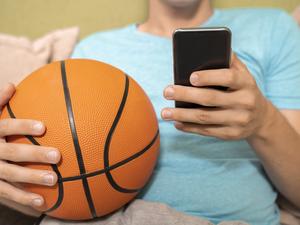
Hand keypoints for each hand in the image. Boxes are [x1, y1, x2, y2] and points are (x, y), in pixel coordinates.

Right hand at [0, 83, 60, 208]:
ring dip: (32, 178)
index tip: (44, 127)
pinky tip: (42, 203)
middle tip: (57, 155)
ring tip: (54, 180)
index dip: (23, 127)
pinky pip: (7, 193)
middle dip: (34, 155)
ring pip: (11, 174)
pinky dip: (24, 198)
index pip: (6, 127)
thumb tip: (12, 84)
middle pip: (12, 153)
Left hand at [161, 53, 272, 139]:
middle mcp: (245, 102)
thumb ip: (229, 61)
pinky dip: (190, 127)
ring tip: (164, 112)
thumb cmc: (243, 90)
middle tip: (167, 92)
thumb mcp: (243, 74)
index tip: (190, 77)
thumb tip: (209, 46)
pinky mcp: (231, 134)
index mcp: (246, 83)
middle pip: (210, 99)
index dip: (209, 77)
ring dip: (182, 115)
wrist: (261, 119)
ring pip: (205, 118)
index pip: (228, 77)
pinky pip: (207, 131)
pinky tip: (177, 123)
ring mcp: (239, 120)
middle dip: (186, 95)